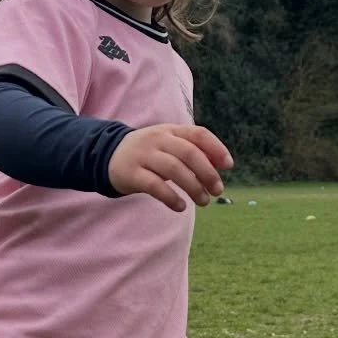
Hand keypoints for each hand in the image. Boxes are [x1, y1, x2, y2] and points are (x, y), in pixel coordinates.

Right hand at [109, 124, 231, 212]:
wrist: (109, 156)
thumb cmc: (150, 154)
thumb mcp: (170, 146)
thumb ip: (194, 151)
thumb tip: (223, 164)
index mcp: (171, 130)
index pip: (198, 134)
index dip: (216, 148)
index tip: (228, 165)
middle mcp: (158, 139)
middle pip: (189, 152)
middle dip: (207, 172)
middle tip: (217, 190)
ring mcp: (144, 155)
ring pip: (174, 169)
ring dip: (193, 187)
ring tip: (204, 202)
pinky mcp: (132, 174)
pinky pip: (155, 186)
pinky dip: (171, 198)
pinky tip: (181, 207)